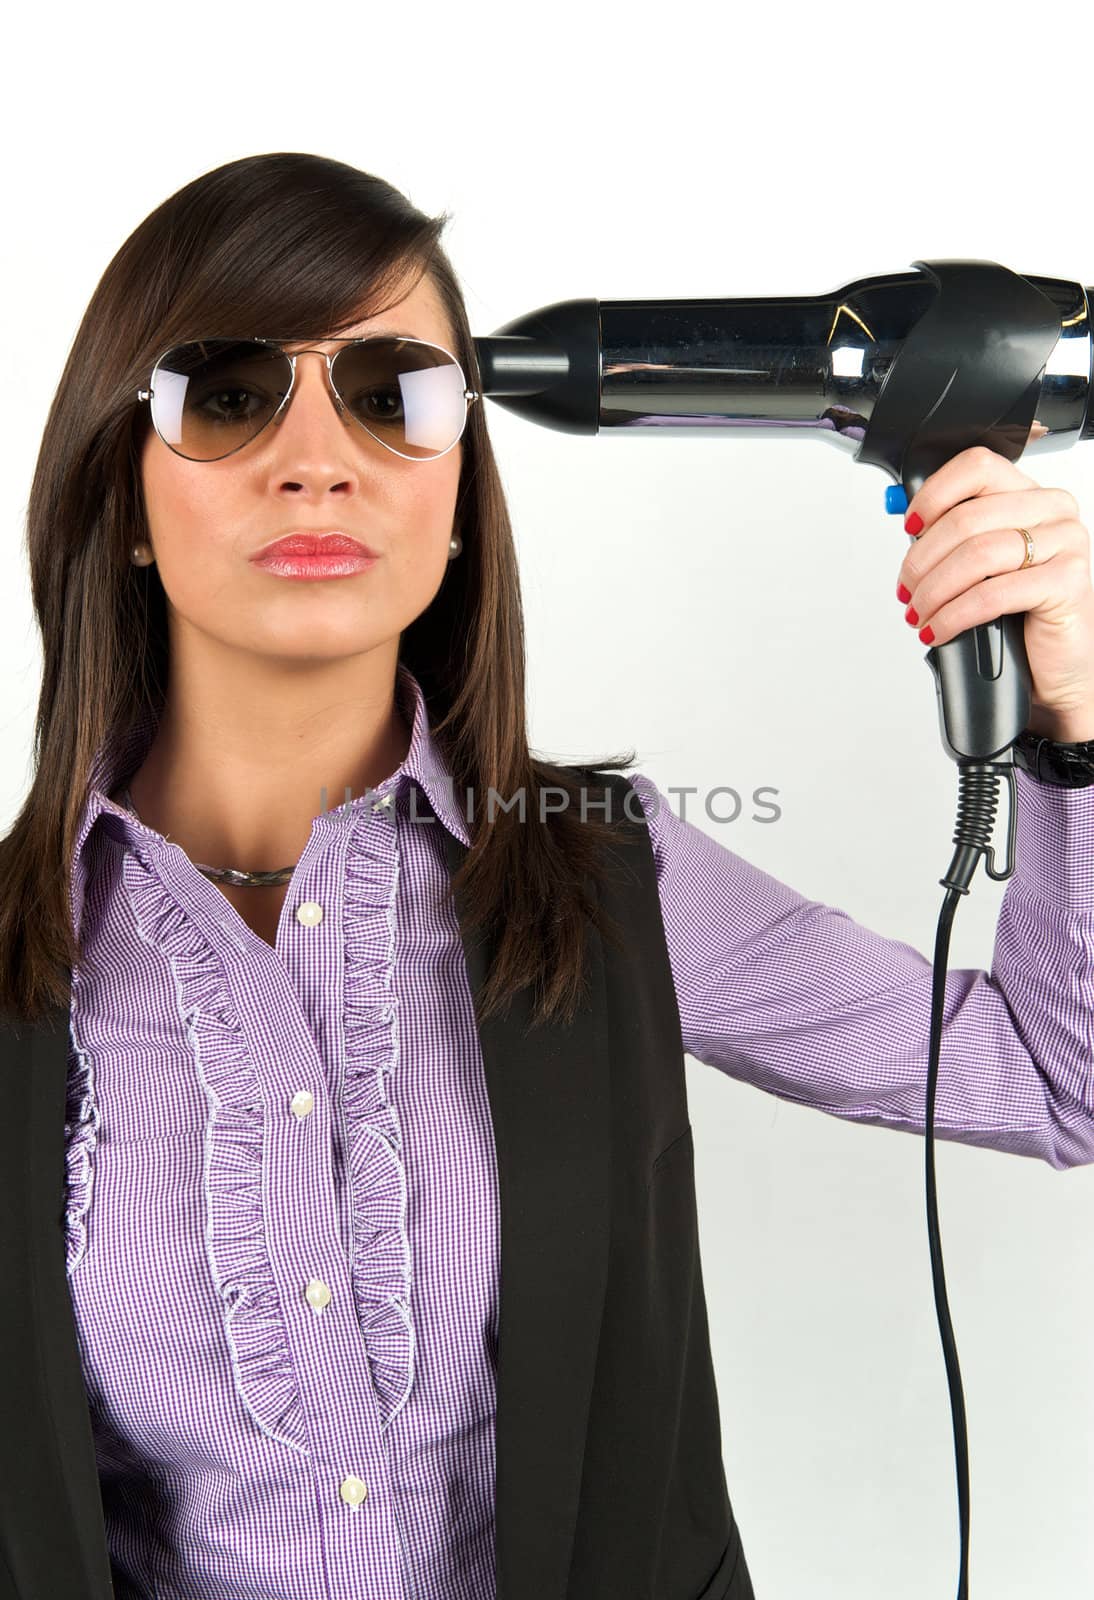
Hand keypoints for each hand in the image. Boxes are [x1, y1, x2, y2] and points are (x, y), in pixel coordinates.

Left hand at [898, 445, 1093, 741]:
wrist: (1056, 668)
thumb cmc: (1020, 616)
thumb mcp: (985, 567)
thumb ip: (957, 538)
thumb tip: (909, 522)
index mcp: (1032, 496)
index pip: (977, 467)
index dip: (933, 495)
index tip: (909, 526)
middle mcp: (1053, 511)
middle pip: (968, 517)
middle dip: (922, 559)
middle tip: (906, 590)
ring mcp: (1066, 543)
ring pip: (976, 554)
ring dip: (934, 590)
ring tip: (918, 613)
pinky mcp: (1068, 581)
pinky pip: (993, 593)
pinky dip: (954, 614)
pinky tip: (937, 629)